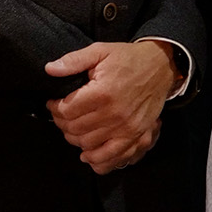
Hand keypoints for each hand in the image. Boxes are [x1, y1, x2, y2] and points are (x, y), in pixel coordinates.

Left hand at [45, 41, 177, 173]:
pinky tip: (88, 153)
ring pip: (87, 144)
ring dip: (75, 139)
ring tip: (74, 128)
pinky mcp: (136, 135)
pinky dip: (96, 160)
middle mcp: (114, 113)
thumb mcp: (100, 51)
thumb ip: (73, 61)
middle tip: (63, 115)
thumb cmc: (128, 59)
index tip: (54, 103)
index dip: (54, 108)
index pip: (66, 111)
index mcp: (103, 92)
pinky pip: (111, 157)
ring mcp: (126, 127)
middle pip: (74, 129)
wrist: (161, 66)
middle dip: (62, 123)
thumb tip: (49, 69)